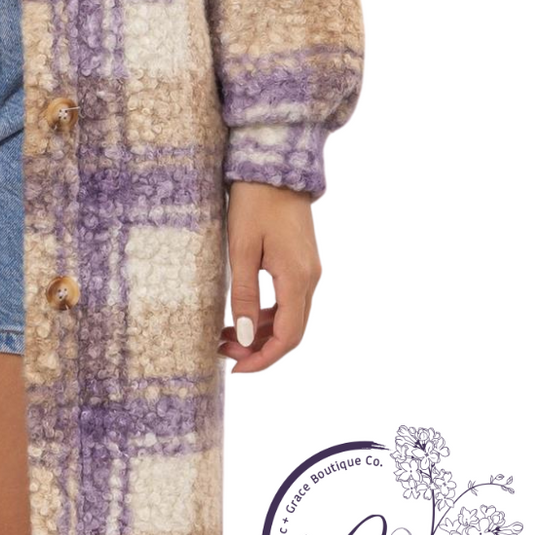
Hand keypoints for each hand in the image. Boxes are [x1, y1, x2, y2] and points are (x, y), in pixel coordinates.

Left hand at [218, 180, 322, 372]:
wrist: (273, 166)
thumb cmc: (253, 202)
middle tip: (223, 352)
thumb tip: (245, 337)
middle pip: (291, 331)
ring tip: (226, 336)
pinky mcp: (301, 262)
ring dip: (261, 332)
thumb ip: (243, 294)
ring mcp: (309, 270)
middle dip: (259, 349)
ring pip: (290, 317)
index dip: (264, 359)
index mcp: (297, 278)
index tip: (237, 368)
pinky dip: (267, 314)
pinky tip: (242, 315)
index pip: (288, 336)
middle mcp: (310, 278)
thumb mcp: (241, 248)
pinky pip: (288, 300)